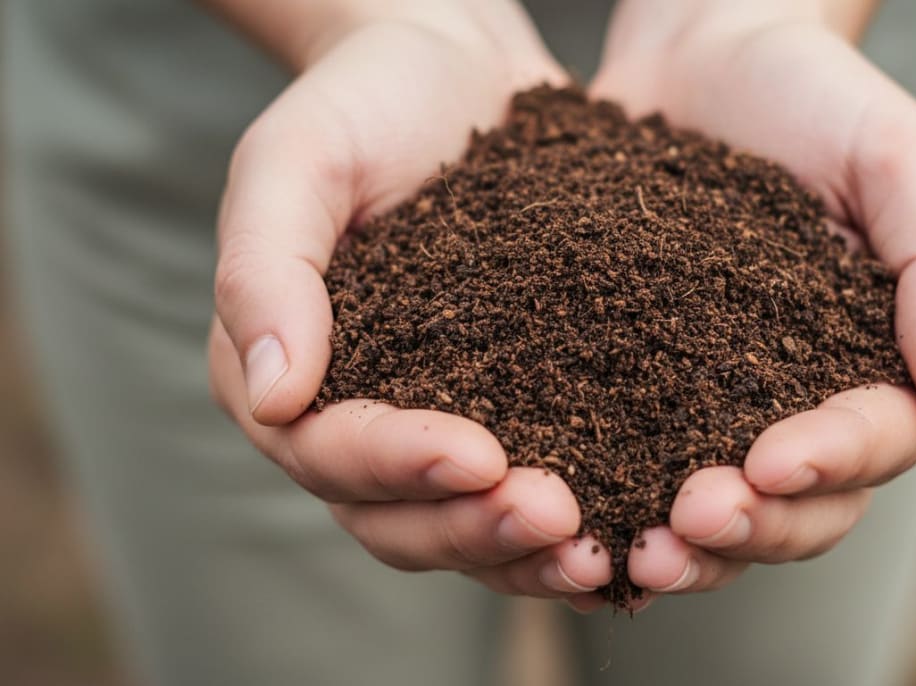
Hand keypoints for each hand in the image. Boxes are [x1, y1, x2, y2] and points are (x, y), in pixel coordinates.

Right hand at [207, 3, 612, 601]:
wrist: (453, 69)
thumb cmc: (363, 102)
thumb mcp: (296, 160)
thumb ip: (266, 268)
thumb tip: (272, 396)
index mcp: (292, 373)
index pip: (328, 450)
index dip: (398, 464)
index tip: (478, 455)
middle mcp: (358, 420)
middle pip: (399, 518)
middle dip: (474, 527)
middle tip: (557, 516)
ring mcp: (438, 422)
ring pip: (467, 525)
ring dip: (527, 552)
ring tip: (599, 551)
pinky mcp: (514, 410)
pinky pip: (532, 485)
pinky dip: (576, 523)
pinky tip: (634, 532)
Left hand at [590, 0, 915, 596]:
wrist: (700, 54)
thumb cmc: (813, 93)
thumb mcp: (896, 155)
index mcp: (876, 361)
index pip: (874, 439)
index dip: (830, 463)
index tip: (771, 462)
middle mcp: (800, 401)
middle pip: (798, 506)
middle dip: (750, 526)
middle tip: (687, 522)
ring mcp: (715, 404)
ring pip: (718, 511)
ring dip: (683, 547)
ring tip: (631, 554)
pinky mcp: (636, 390)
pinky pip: (629, 465)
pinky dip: (612, 509)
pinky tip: (573, 532)